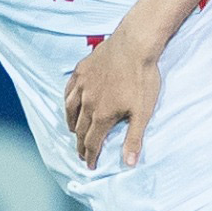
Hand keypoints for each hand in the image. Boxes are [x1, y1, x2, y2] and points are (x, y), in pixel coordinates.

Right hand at [64, 36, 162, 167]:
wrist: (135, 44)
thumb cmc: (143, 78)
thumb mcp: (143, 112)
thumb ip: (134, 138)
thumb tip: (130, 163)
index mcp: (102, 115)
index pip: (92, 142)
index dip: (90, 156)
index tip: (89, 166)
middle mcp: (87, 103)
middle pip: (79, 129)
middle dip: (80, 145)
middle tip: (82, 153)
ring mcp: (82, 85)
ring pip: (70, 110)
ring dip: (71, 125)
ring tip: (73, 133)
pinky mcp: (81, 70)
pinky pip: (69, 90)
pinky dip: (68, 102)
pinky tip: (70, 104)